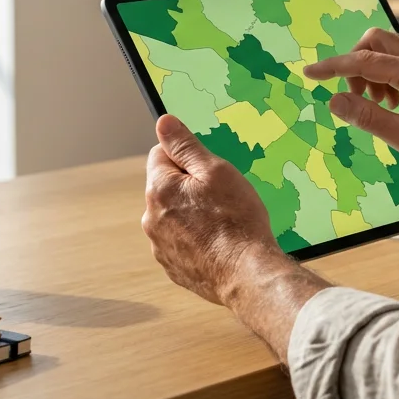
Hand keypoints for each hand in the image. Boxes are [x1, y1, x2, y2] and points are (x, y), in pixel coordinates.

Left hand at [141, 115, 284, 304]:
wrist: (248, 275)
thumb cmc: (236, 220)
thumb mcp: (216, 171)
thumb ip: (185, 145)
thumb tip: (163, 123)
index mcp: (159, 189)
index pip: (160, 154)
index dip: (187, 156)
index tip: (209, 168)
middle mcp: (151, 218)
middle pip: (167, 187)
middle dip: (190, 186)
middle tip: (222, 195)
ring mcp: (160, 246)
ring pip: (174, 216)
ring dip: (192, 213)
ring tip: (223, 222)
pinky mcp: (173, 267)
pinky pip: (181, 242)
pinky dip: (196, 238)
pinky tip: (219, 242)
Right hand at [301, 28, 398, 181]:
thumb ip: (367, 116)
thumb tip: (334, 101)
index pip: (363, 61)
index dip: (333, 67)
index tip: (310, 74)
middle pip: (374, 40)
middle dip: (355, 64)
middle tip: (354, 97)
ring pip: (386, 48)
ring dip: (370, 72)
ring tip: (376, 106)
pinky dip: (385, 76)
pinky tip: (391, 104)